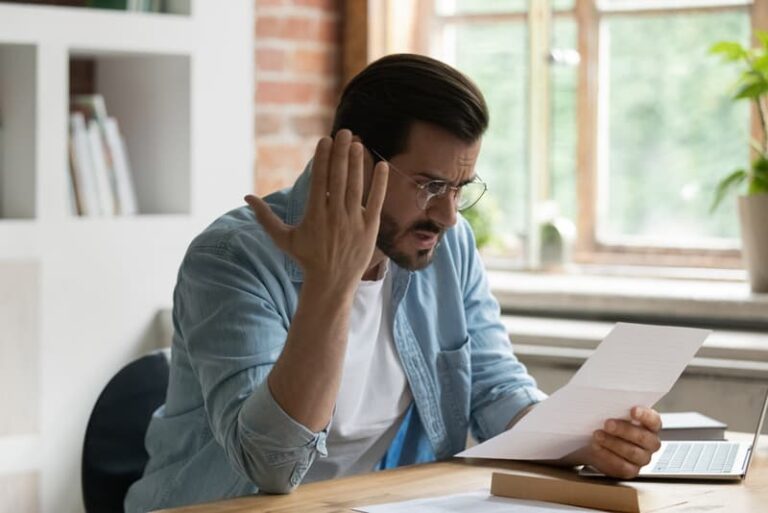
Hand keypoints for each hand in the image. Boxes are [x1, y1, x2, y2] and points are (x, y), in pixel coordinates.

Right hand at [245, 129, 388, 287]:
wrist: (331, 283)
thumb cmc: (306, 258)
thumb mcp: (283, 238)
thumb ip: (265, 216)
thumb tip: (246, 197)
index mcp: (315, 214)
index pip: (320, 179)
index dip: (323, 158)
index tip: (325, 140)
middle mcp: (335, 215)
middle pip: (339, 178)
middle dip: (342, 153)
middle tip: (345, 132)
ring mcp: (353, 221)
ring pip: (356, 186)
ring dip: (358, 163)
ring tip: (358, 144)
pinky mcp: (370, 228)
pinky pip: (377, 201)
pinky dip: (380, 184)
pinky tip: (382, 165)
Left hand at [582, 406, 661, 478]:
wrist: (595, 442)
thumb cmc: (609, 424)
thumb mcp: (613, 413)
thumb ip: (617, 408)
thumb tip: (609, 401)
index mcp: (650, 425)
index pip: (654, 420)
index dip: (645, 416)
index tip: (632, 410)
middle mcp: (650, 443)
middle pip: (643, 438)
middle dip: (624, 430)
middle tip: (607, 424)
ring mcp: (642, 458)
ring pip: (633, 452)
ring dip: (613, 443)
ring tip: (598, 435)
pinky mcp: (631, 470)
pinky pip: (623, 466)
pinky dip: (608, 456)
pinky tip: (597, 447)